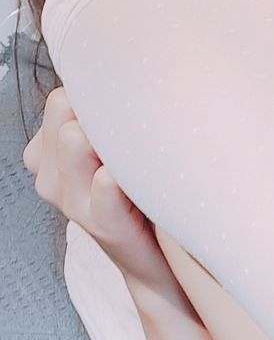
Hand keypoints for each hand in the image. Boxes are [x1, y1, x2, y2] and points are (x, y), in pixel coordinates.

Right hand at [22, 86, 179, 296]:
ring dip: (113, 138)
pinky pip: (103, 185)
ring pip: (74, 140)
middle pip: (64, 111)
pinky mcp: (102, 224)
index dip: (100, 97)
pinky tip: (130, 175)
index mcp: (50, 153)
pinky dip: (116, 176)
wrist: (158, 265)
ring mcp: (71, 201)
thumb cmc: (143, 197)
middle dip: (104, 113)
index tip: (134, 107)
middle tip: (142, 129)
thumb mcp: (119, 154)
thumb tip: (132, 74)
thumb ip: (111, 120)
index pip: (61, 99)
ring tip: (144, 152)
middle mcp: (51, 175)